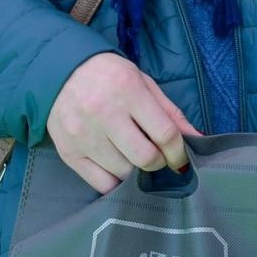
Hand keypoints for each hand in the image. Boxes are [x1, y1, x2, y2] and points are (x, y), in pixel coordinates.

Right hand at [47, 52, 199, 193]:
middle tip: (158, 158)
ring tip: (136, 159)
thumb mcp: (144, 83)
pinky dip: (116, 183)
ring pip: (123, 173)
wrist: (61, 72)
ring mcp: (84, 136)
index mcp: (129, 92)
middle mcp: (104, 114)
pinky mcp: (68, 153)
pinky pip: (99, 184)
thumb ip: (170, 112)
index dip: (178, 152)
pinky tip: (119, 170)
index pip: (164, 133)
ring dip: (137, 173)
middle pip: (145, 158)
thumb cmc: (110, 77)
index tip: (181, 159)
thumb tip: (196, 138)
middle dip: (159, 163)